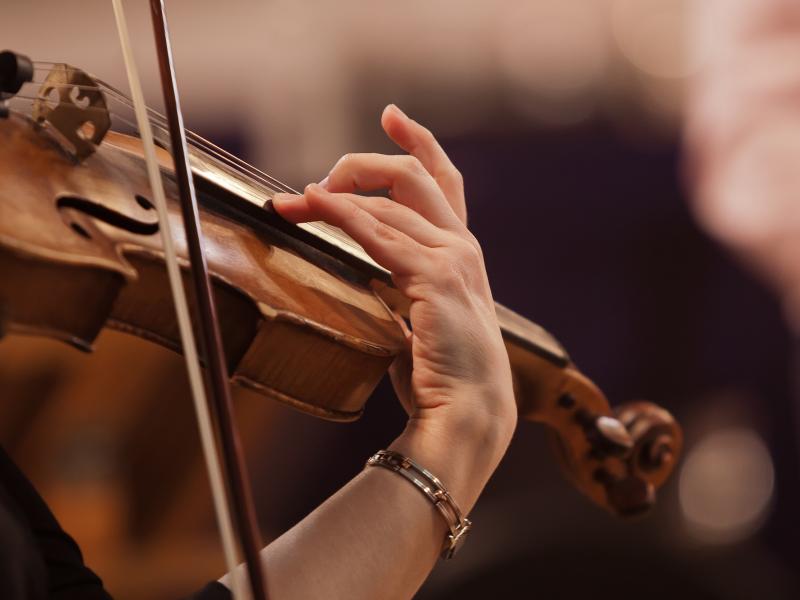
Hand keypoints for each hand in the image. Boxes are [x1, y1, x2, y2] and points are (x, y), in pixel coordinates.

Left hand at [272, 105, 515, 466]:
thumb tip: (370, 272)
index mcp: (462, 253)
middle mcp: (462, 246)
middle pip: (413, 177)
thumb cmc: (445, 375)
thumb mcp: (425, 318)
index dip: (419, 144)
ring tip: (290, 205)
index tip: (392, 117)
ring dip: (332, 197)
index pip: (442, 182)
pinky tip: (312, 204)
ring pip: (388, 204)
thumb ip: (406, 286)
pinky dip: (342, 214)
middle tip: (315, 183)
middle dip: (361, 167)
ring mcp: (454, 259)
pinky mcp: (435, 278)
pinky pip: (379, 234)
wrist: (470, 414)